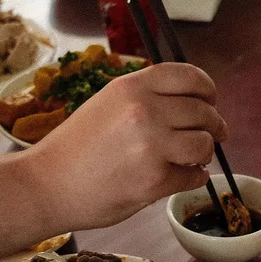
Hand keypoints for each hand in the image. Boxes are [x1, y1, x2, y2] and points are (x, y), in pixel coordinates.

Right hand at [28, 63, 228, 230]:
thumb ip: (145, 97)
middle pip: (204, 112)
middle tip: (212, 135)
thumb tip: (191, 102)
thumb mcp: (107, 104)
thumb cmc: (76, 148)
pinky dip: (193, 179)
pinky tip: (179, 178)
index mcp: (132, 86)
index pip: (190, 77)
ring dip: (203, 154)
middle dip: (213, 125)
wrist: (47, 184)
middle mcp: (144, 111)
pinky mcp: (155, 181)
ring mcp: (151, 146)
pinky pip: (195, 177)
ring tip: (191, 159)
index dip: (207, 90)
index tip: (210, 101)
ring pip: (204, 145)